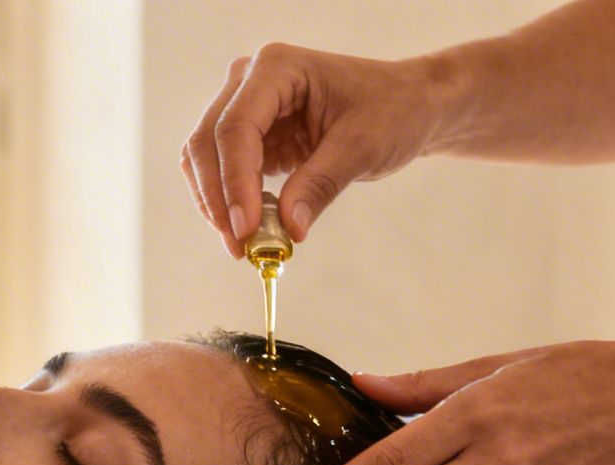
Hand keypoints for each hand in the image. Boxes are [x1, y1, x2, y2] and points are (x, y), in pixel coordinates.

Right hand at [181, 43, 450, 257]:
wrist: (408, 106)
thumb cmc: (392, 111)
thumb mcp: (362, 147)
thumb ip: (320, 185)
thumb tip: (288, 230)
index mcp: (276, 68)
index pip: (236, 127)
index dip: (234, 181)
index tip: (246, 228)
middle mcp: (250, 81)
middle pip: (209, 142)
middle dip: (218, 198)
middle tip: (240, 247)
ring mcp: (246, 106)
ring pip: (206, 159)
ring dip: (217, 204)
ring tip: (244, 246)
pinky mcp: (253, 135)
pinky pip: (224, 171)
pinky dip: (231, 202)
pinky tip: (252, 229)